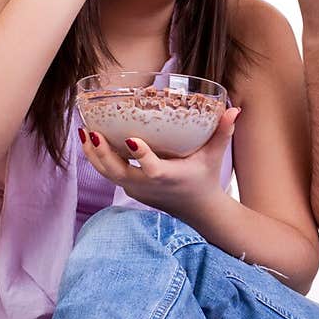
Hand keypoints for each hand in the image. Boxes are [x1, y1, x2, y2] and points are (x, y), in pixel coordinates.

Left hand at [79, 106, 240, 216]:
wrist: (196, 209)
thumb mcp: (214, 156)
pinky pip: (108, 174)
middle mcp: (149, 185)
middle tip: (92, 132)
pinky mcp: (130, 188)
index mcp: (170, 176)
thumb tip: (234, 109)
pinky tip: (88, 139)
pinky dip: (97, 159)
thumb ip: (223, 132)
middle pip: (119, 173)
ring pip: (108, 174)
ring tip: (84, 132)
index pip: (153, 169)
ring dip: (93, 155)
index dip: (141, 156)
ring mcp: (137, 189)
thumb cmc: (204, 177)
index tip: (131, 139)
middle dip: (103, 154)